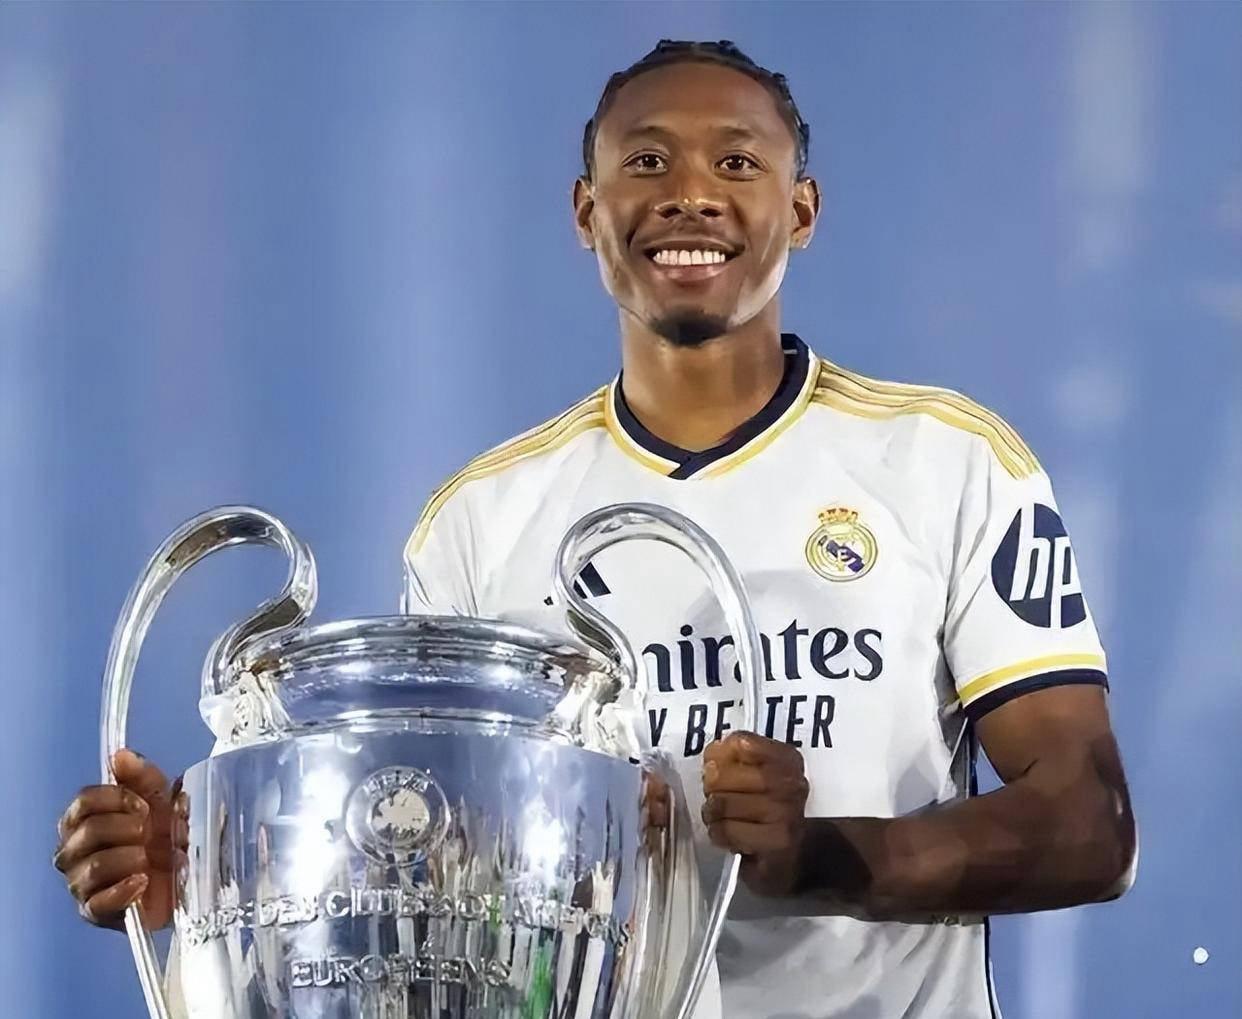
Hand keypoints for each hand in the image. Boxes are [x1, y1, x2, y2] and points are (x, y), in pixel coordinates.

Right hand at [53, 749, 187, 930]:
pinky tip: (144, 881)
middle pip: (89, 831)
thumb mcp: (161, 798)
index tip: (145, 806)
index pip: (84, 802)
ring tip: (155, 859)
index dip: (116, 799)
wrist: (184, 877)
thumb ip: (141, 776)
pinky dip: (123, 890)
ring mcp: (81, 883)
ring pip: (95, 866)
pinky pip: (98, 902)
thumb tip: (120, 755)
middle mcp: (74, 851)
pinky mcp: (96, 912)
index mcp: (84, 820)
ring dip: (132, 858)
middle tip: (155, 834)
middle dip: (129, 829)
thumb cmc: (164, 834)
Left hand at [702, 732, 809, 896]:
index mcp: (786, 759)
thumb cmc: (767, 809)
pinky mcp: (777, 841)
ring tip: (720, 818)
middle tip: (714, 797)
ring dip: (712, 814)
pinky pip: (728, 831)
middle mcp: (791, 782)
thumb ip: (732, 758)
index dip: (718, 756)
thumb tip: (712, 757)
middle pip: (722, 773)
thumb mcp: (756, 775)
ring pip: (722, 803)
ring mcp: (787, 813)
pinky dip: (718, 834)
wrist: (797, 855)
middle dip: (710, 788)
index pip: (740, 743)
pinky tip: (726, 835)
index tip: (716, 767)